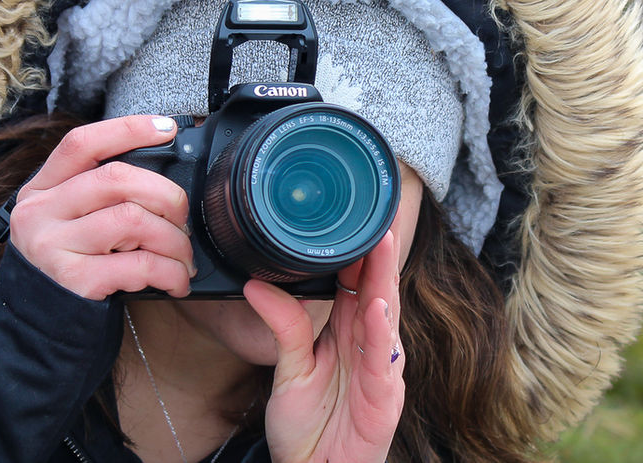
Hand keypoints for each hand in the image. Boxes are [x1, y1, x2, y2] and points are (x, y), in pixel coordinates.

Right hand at [10, 115, 194, 299]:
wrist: (39, 331)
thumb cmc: (69, 271)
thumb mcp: (69, 224)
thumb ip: (99, 198)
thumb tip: (163, 172)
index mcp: (41, 190)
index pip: (81, 144)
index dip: (127, 129)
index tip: (167, 128)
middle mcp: (40, 213)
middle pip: (117, 178)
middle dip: (167, 196)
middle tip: (183, 220)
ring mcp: (53, 246)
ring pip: (134, 220)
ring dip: (174, 240)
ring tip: (182, 257)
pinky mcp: (74, 281)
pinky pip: (140, 265)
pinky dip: (171, 272)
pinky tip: (176, 281)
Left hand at [244, 231, 403, 462]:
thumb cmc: (308, 426)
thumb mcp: (291, 368)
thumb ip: (283, 326)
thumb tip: (255, 284)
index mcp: (350, 336)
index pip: (358, 286)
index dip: (358, 254)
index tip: (352, 219)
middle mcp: (370, 348)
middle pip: (377, 293)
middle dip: (379, 255)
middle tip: (376, 216)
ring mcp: (380, 372)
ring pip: (387, 318)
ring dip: (385, 282)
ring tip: (382, 245)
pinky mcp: (383, 400)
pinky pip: (382, 363)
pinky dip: (382, 336)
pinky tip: (379, 310)